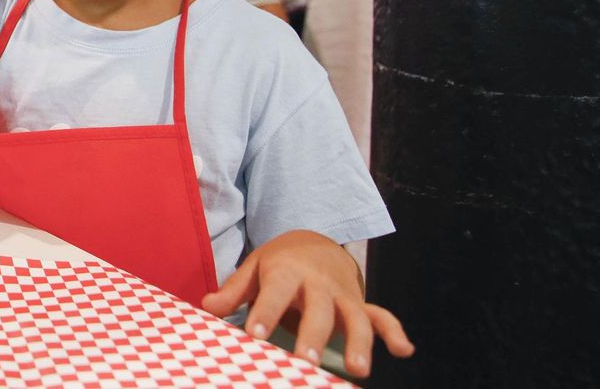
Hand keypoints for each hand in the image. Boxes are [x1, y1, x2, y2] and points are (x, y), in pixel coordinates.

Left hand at [202, 230, 413, 378]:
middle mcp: (318, 283)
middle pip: (318, 310)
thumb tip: (207, 307)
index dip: (264, 313)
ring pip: (355, 317)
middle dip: (313, 336)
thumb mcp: (253, 268)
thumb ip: (233, 291)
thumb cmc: (279, 263)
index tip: (254, 336)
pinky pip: (382, 317)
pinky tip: (404, 351)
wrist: (315, 241)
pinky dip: (394, 333)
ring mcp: (343, 294)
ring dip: (358, 342)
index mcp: (286, 271)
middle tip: (305, 361)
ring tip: (358, 369)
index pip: (274, 292)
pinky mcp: (360, 304)